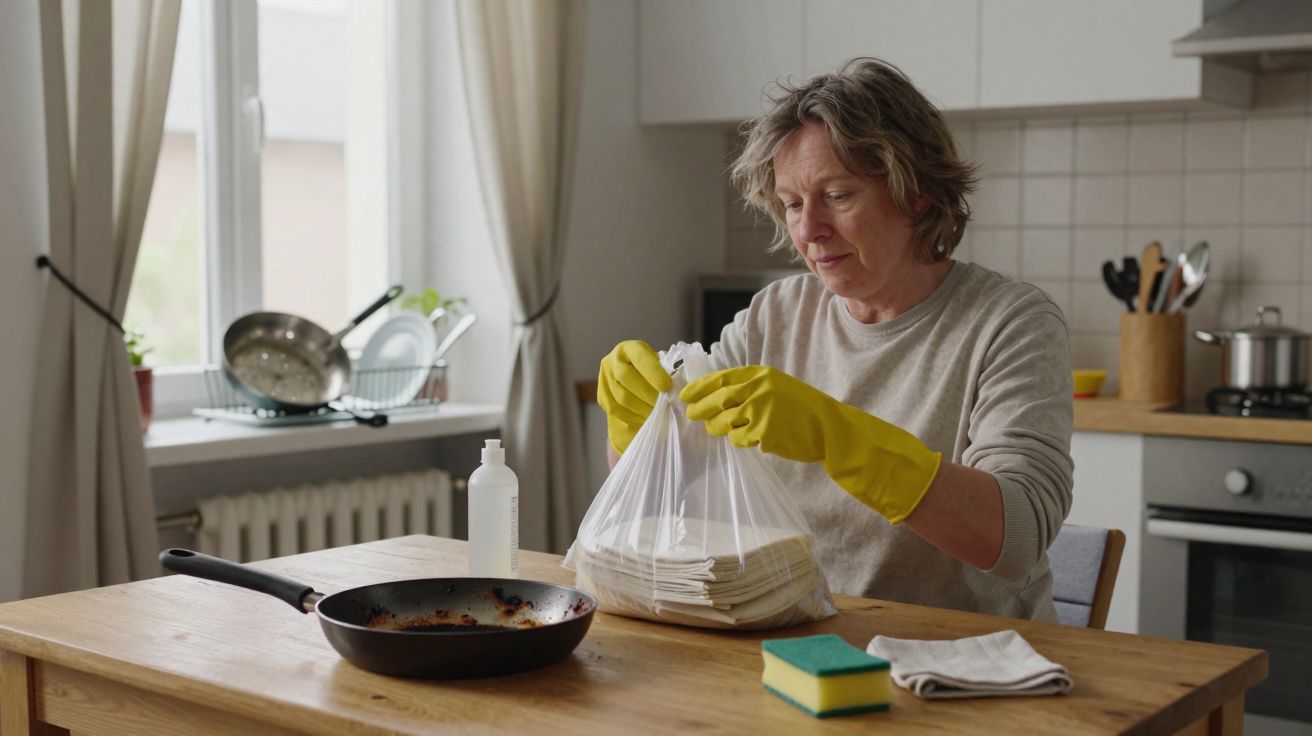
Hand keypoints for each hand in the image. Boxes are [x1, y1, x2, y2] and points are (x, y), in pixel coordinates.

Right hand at [597, 340, 671, 453]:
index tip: (667, 387)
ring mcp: (604, 378)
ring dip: (641, 408)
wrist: (633, 377)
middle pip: (626, 378)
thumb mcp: (658, 364)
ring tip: (657, 413)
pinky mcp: (601, 395)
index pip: (639, 358)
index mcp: (629, 348)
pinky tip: (644, 417)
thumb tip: (676, 388)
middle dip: (648, 394)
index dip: (653, 373)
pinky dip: (631, 416)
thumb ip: (664, 372)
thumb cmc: (652, 371)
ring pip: (621, 396)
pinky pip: (615, 409)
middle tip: (664, 404)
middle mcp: (612, 360)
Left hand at [680, 365, 940, 523]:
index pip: (719, 379)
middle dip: (700, 411)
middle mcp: (757, 389)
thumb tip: (713, 395)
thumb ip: (748, 387)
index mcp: (759, 375)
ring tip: (719, 430)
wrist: (830, 426)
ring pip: (723, 423)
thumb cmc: (801, 408)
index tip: (685, 396)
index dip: (698, 389)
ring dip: (718, 428)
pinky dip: (739, 441)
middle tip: (693, 416)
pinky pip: (739, 440)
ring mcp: (760, 411)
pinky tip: (748, 440)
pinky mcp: (765, 433)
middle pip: (715, 402)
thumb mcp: (775, 386)